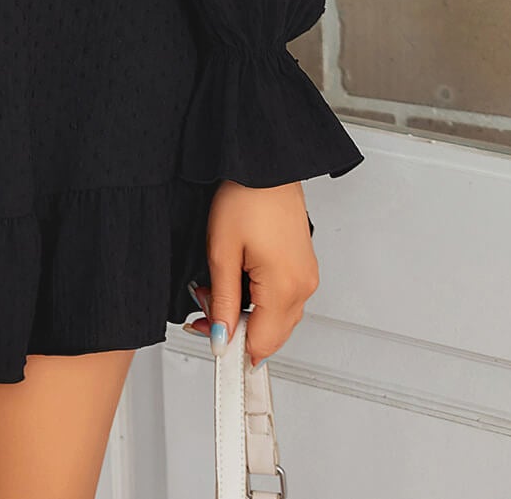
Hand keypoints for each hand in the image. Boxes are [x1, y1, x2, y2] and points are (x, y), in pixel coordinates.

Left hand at [183, 179, 317, 368]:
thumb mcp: (222, 250)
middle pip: (271, 335)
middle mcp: (303, 286)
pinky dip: (259, 300)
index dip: (231, 346)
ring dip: (246, 315)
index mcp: (285, 287)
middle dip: (235, 330)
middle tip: (204, 310)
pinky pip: (283, 299)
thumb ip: (223, 300)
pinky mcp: (303, 266)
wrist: (266, 163)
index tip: (208, 341)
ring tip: (217, 290)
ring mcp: (306, 276)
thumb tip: (221, 337)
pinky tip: (237, 282)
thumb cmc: (246, 196)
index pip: (261, 343)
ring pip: (277, 319)